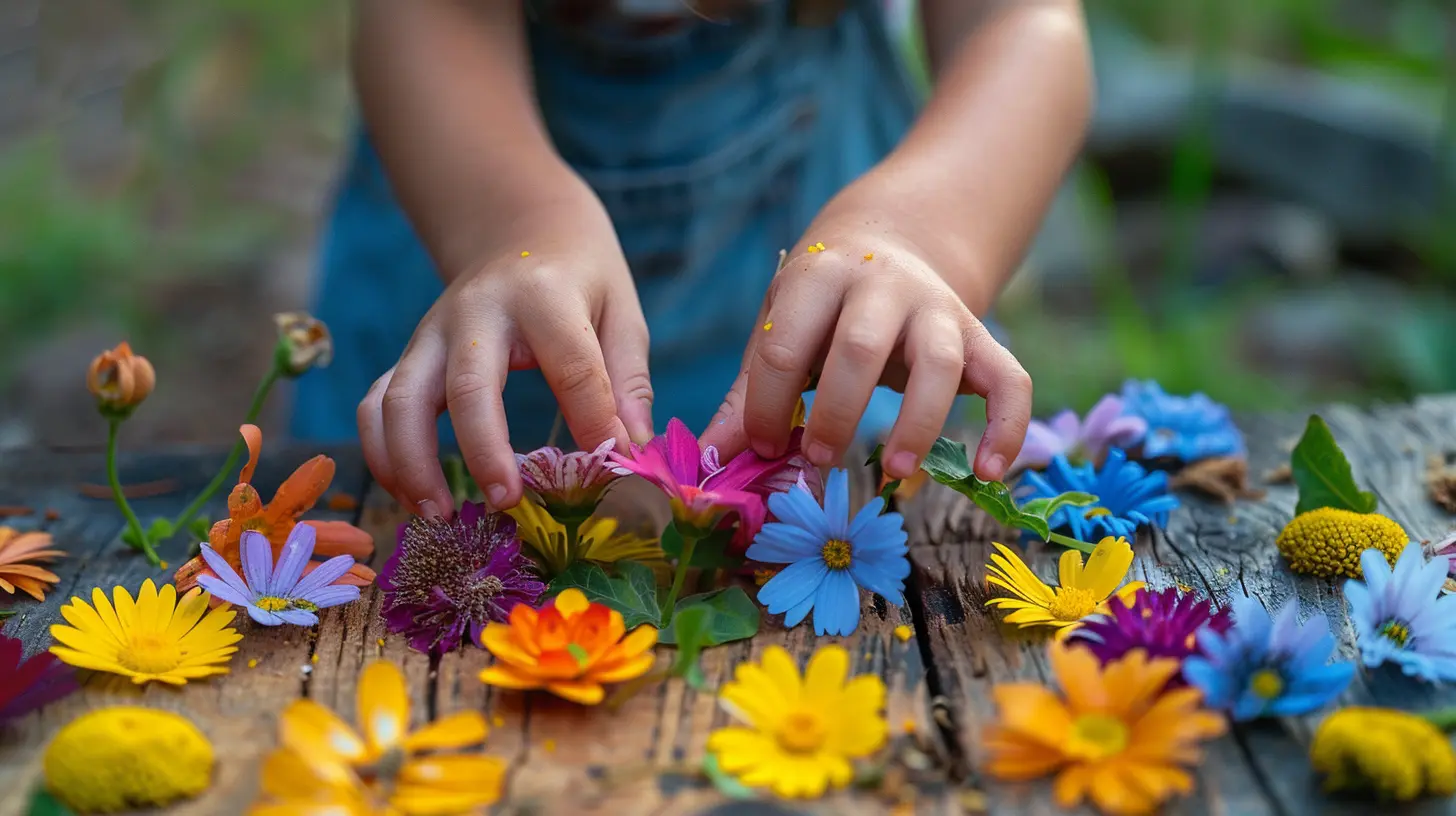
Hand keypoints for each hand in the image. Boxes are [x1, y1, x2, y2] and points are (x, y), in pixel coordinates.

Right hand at [358, 200, 652, 517]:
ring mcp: (430, 333)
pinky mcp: (409, 355)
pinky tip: (411, 496)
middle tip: (506, 503)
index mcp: (543, 296)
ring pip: (398, 400)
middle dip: (482, 451)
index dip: (592, 419)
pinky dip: (382, 454)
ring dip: (410, 463)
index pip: (570, 364)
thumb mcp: (621, 311)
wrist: (519, 228)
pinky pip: (375, 405)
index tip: (610, 464)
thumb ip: (627, 380)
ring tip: (439, 515)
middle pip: (467, 386)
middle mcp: (475, 313)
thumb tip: (630, 450)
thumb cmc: (580, 278)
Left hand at [700, 221, 1031, 483]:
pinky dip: (1005, 426)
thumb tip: (713, 458)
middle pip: (862, 348)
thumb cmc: (822, 304)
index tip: (760, 447)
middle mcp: (883, 285)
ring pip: (939, 361)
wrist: (892, 240)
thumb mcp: (780, 327)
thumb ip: (750, 391)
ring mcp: (937, 308)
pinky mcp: (980, 335)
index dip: (766, 404)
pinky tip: (988, 472)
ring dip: (918, 421)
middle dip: (837, 411)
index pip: (785, 344)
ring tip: (896, 472)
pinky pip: (1009, 379)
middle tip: (818, 459)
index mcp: (820, 277)